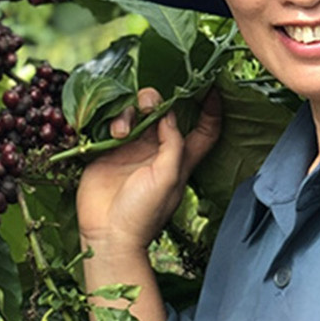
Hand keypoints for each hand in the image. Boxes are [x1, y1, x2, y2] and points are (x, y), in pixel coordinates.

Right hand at [76, 87, 220, 262]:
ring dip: (131, 112)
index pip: (205, 129)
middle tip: (149, 101)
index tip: (210, 86)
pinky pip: (113, 123)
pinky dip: (114, 121)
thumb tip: (170, 113)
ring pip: (137, 114)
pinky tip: (113, 133)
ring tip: (123, 129)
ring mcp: (132, 149)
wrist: (107, 234)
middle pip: (166, 113)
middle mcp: (158, 150)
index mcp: (180, 159)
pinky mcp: (108, 151)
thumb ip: (173, 144)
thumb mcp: (167, 178)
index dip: (212, 108)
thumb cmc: (143, 213)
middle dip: (159, 100)